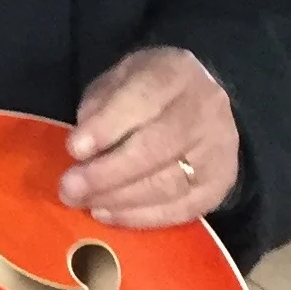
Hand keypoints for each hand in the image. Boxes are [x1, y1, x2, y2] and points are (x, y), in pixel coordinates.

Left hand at [61, 47, 239, 226]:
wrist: (201, 103)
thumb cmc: (147, 92)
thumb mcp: (117, 81)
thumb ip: (99, 107)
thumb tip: (82, 151)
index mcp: (175, 72)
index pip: (142, 100)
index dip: (107, 127)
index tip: (74, 149)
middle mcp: (205, 109)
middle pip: (157, 148)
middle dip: (107, 173)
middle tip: (69, 188)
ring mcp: (219, 149)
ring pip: (169, 184)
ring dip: (119, 199)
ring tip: (84, 202)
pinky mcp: (221, 184)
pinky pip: (181, 209)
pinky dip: (140, 217)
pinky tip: (108, 215)